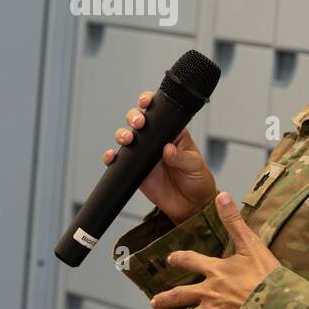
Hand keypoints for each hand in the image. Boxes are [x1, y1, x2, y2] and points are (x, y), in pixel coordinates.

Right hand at [103, 90, 214, 224]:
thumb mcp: (195, 166)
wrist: (191, 206)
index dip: (149, 102)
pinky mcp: (135, 170)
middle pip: (138, 121)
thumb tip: (167, 149)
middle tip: (138, 123)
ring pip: (126, 137)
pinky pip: (119, 161)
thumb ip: (181, 158)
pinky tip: (111, 157)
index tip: (145, 102)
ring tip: (128, 139)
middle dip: (134, 117)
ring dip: (123, 134)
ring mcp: (144, 154)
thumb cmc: (198, 180)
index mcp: (172, 132)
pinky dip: (112, 157)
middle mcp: (156, 140)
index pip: (159, 112)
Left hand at [150, 191, 281, 308]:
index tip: (170, 257)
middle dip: (165, 298)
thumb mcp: (251, 243)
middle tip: (153, 301)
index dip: (179, 257)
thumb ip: (234, 220)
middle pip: (180, 294)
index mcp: (215, 269)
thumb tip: (222, 194)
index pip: (190, 260)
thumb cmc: (267, 274)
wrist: (279, 303)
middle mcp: (209, 292)